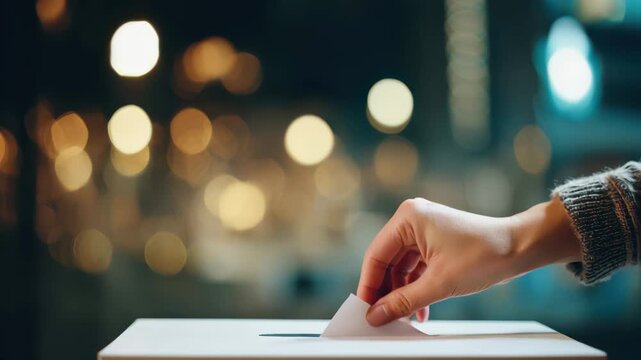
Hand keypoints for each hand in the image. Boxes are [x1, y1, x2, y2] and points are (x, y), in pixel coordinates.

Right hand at [357, 197, 579, 325]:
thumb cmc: (484, 255)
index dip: (368, 285)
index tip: (364, 310)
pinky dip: (415, 287)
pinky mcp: (434, 241)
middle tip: (381, 317)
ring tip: (401, 318)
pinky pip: (415, 267)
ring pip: (400, 266)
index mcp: (408, 218)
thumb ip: (403, 301)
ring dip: (402, 293)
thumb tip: (376, 316)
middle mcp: (412, 219)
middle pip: (386, 261)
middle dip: (386, 291)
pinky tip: (419, 310)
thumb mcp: (439, 283)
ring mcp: (423, 230)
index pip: (376, 255)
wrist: (520, 248)